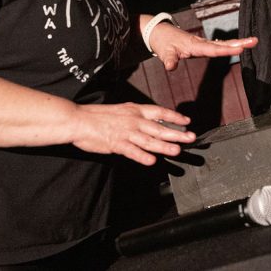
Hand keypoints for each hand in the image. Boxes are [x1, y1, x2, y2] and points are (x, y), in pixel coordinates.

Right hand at [71, 102, 195, 165]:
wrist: (79, 119)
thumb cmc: (99, 115)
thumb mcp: (122, 110)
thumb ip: (137, 115)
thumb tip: (151, 119)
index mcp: (135, 110)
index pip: (160, 112)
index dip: (174, 117)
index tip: (187, 121)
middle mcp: (134, 120)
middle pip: (159, 127)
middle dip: (177, 134)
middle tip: (191, 138)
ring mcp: (125, 133)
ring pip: (149, 140)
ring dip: (164, 146)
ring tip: (177, 151)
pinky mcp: (116, 144)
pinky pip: (132, 151)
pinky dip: (142, 156)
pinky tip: (152, 161)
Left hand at [148, 22, 257, 71]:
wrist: (159, 32)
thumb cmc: (163, 41)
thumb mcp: (164, 51)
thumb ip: (169, 60)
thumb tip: (171, 67)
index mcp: (195, 45)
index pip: (213, 49)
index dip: (227, 50)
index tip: (240, 48)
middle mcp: (201, 43)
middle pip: (223, 44)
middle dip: (239, 43)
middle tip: (254, 41)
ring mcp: (202, 43)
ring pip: (223, 43)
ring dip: (237, 43)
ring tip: (252, 42)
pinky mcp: (202, 45)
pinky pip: (218, 45)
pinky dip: (229, 45)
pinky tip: (238, 46)